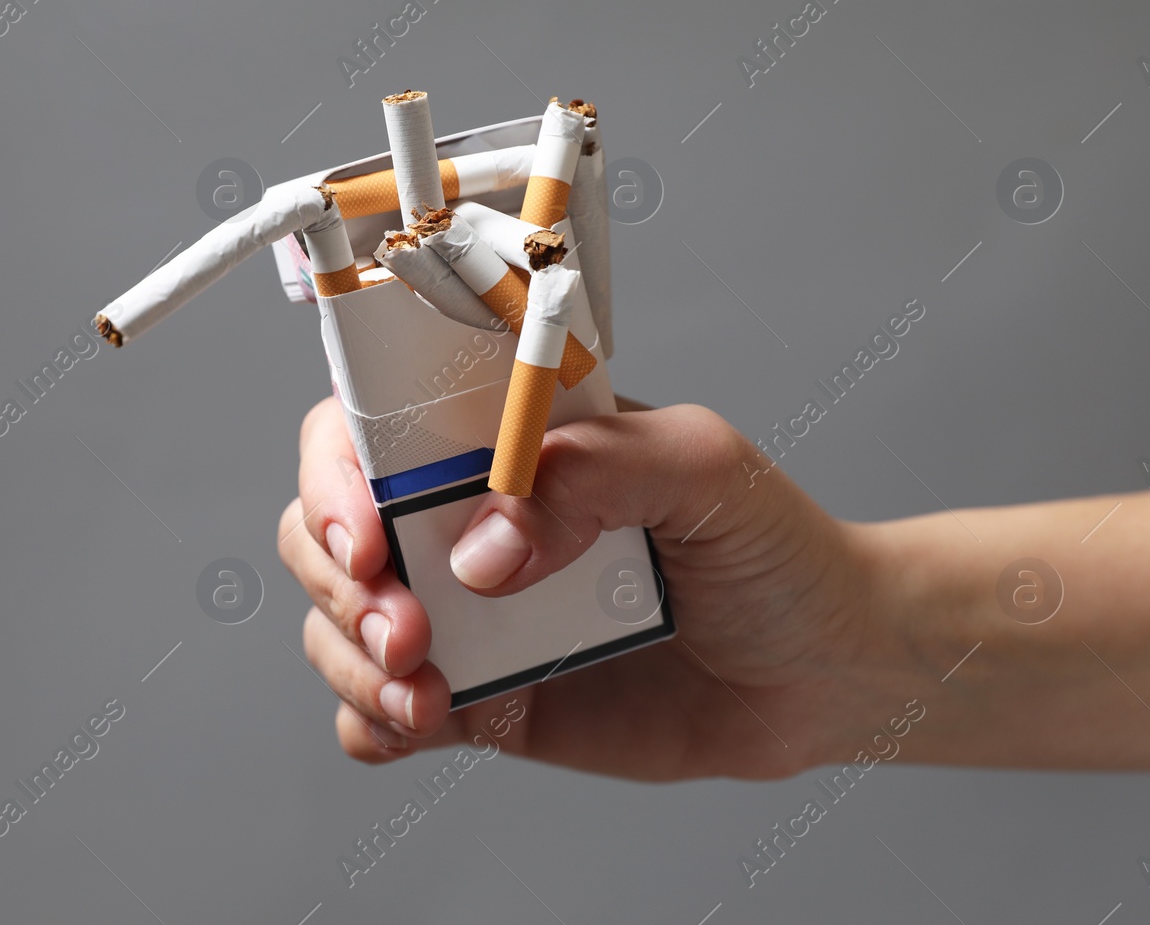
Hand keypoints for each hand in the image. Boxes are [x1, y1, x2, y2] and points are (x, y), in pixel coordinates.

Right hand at [276, 395, 900, 780]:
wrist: (823, 671)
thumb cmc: (772, 547)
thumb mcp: (702, 466)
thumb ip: (595, 472)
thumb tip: (483, 547)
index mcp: (503, 444)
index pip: (371, 427)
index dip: (338, 474)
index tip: (366, 533)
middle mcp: (466, 522)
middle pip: (326, 529)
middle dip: (338, 582)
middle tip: (405, 628)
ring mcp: (468, 613)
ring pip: (337, 624)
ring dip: (350, 659)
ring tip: (426, 694)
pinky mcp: (484, 698)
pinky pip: (381, 712)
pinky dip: (370, 721)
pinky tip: (416, 723)